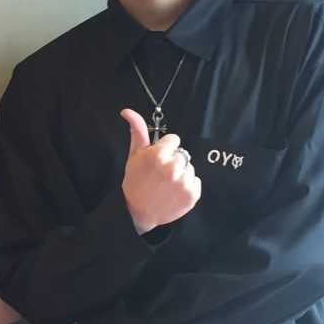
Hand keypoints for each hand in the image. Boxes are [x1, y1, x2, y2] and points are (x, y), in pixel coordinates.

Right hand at [120, 108, 200, 232]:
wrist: (138, 212)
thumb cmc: (135, 182)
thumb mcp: (134, 155)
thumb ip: (137, 131)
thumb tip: (127, 110)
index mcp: (157, 155)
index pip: (174, 140)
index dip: (164, 149)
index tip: (157, 159)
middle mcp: (172, 167)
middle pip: (182, 154)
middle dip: (172, 161)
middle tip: (160, 174)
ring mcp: (183, 181)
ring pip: (189, 167)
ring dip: (180, 173)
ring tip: (166, 184)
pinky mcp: (192, 194)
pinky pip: (196, 181)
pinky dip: (187, 186)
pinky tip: (174, 192)